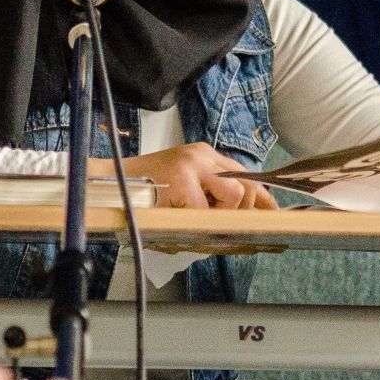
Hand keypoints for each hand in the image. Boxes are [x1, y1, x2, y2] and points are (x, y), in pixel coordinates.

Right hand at [94, 143, 275, 209]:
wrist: (106, 184)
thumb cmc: (141, 191)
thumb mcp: (182, 187)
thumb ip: (209, 195)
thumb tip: (240, 215)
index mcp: (203, 155)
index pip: (245, 173)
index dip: (262, 196)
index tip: (273, 212)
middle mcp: (201, 155)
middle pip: (247, 183)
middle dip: (242, 210)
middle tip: (223, 223)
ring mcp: (192, 165)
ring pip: (234, 195)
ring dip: (219, 215)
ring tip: (193, 217)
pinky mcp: (182, 179)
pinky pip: (207, 210)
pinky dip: (198, 222)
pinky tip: (180, 219)